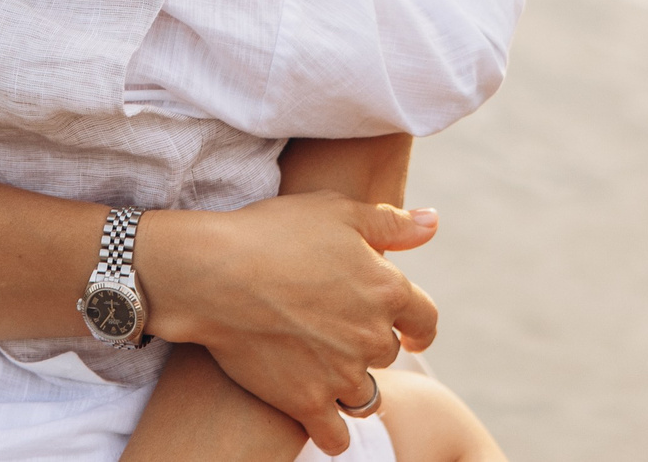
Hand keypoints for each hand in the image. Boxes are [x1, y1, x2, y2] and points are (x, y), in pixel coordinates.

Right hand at [136, 192, 440, 455]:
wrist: (215, 273)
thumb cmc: (275, 233)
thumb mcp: (337, 211)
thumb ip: (391, 223)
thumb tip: (432, 223)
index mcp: (388, 290)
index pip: (425, 320)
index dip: (419, 326)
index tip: (412, 334)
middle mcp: (373, 337)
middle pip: (388, 353)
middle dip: (369, 345)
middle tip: (338, 333)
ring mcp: (341, 375)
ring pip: (365, 395)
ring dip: (350, 386)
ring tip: (325, 373)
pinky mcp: (306, 403)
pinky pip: (336, 436)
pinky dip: (332, 433)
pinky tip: (322, 422)